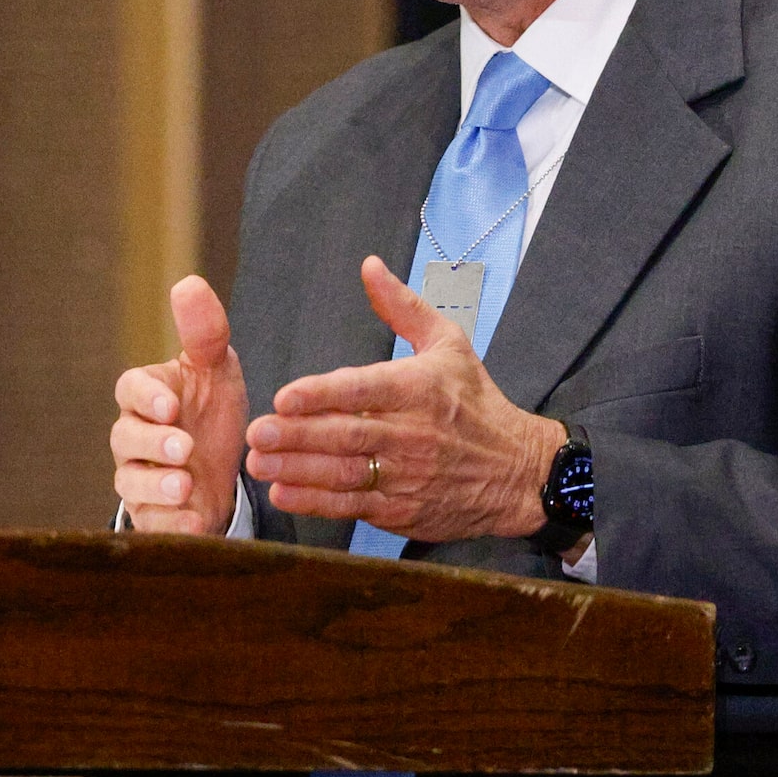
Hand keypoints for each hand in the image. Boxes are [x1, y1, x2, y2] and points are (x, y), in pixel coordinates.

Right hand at [110, 276, 249, 533]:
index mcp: (146, 396)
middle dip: (152, 444)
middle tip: (183, 448)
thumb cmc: (213, 410)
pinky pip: (151, 522)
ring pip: (131, 483)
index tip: (171, 405)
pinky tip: (193, 521)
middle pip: (125, 439)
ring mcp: (137, 478)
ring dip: (156, 485)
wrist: (226, 471)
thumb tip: (189, 282)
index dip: (146, 398)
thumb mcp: (217, 369)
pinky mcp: (150, 516)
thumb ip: (204, 332)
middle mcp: (132, 437)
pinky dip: (171, 523)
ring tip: (186, 485)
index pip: (129, 390)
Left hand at [245, 255, 561, 541]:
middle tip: (256, 433)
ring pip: (345, 473)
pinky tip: (284, 494)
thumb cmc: (478, 403)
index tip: (284, 397)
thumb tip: (370, 266)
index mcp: (420, 388)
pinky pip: (353, 506)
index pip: (365, 390)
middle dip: (297, 436)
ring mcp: (408, 476)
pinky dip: (316, 503)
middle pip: (347, 435)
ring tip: (257, 464)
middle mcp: (413, 433)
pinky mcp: (403, 510)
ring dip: (297, 471)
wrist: (520, 473)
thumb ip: (403, 306)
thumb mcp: (449, 344)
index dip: (322, 395)